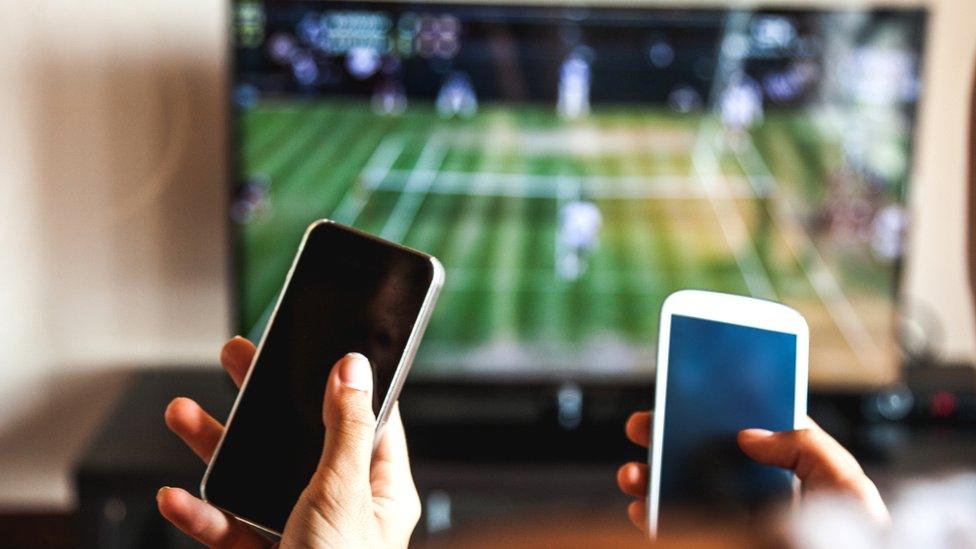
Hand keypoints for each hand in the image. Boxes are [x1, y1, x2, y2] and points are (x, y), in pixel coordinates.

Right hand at [157, 337, 420, 547]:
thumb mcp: (344, 493)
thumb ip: (345, 430)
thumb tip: (354, 368)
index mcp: (381, 489)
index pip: (368, 419)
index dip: (343, 381)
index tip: (319, 347)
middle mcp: (343, 508)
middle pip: (302, 440)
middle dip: (265, 404)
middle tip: (238, 360)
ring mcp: (302, 535)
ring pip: (256, 481)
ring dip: (218, 451)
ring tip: (182, 416)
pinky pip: (230, 531)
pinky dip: (202, 515)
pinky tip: (178, 498)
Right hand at [616, 412, 888, 530]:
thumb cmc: (856, 541)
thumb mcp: (844, 481)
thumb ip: (804, 446)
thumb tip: (748, 435)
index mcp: (789, 473)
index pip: (747, 433)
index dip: (714, 410)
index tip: (685, 393)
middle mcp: (758, 497)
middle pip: (703, 458)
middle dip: (667, 438)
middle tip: (644, 425)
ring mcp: (734, 523)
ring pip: (682, 493)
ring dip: (650, 478)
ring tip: (633, 473)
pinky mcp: (718, 539)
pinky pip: (677, 528)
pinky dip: (651, 516)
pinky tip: (643, 508)